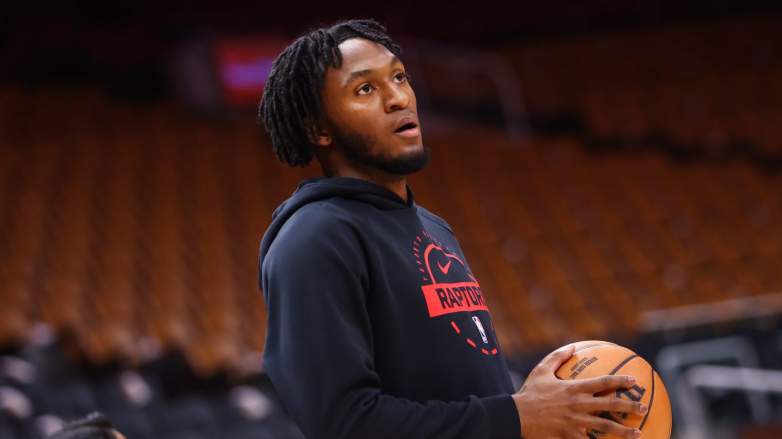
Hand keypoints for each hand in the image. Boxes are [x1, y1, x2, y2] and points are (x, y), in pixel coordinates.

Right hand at [512, 344, 646, 438]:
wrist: (517, 415)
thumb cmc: (529, 392)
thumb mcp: (541, 370)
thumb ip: (558, 357)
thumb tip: (572, 347)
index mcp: (574, 388)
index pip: (603, 382)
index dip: (620, 381)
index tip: (634, 381)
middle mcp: (579, 404)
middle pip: (610, 405)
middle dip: (629, 406)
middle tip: (643, 407)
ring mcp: (576, 422)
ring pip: (606, 427)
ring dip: (624, 431)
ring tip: (638, 433)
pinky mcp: (570, 436)